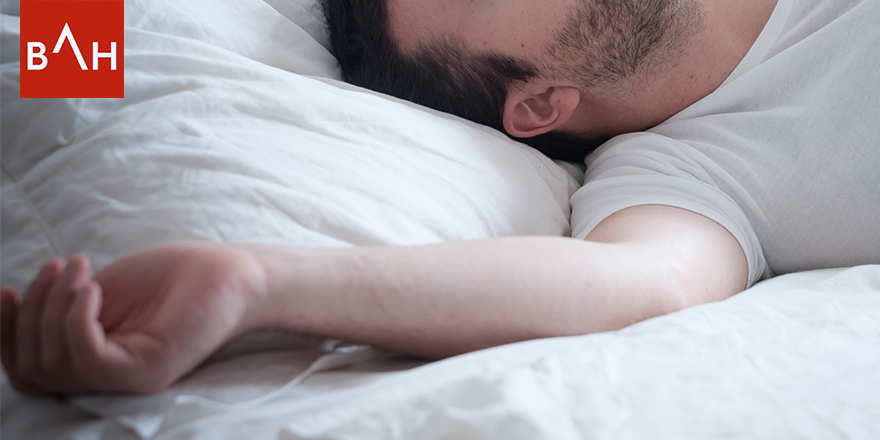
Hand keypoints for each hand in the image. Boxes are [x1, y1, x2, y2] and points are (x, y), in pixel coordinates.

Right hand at [0, 243, 267, 394]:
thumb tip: (15, 310)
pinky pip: (86, 355)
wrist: (228, 273)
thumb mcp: (99, 293)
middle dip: (31, 311)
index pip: (28, 371)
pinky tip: (91, 284)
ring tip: (79, 266)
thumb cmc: (170, 279)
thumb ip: (60, 311)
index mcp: (96, 366)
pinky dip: (76, 315)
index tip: (6, 288)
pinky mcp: (146, 371)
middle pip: (32, 368)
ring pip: (53, 362)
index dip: (5, 333)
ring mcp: (128, 381)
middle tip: (60, 266)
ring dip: (53, 304)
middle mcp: (109, 382)